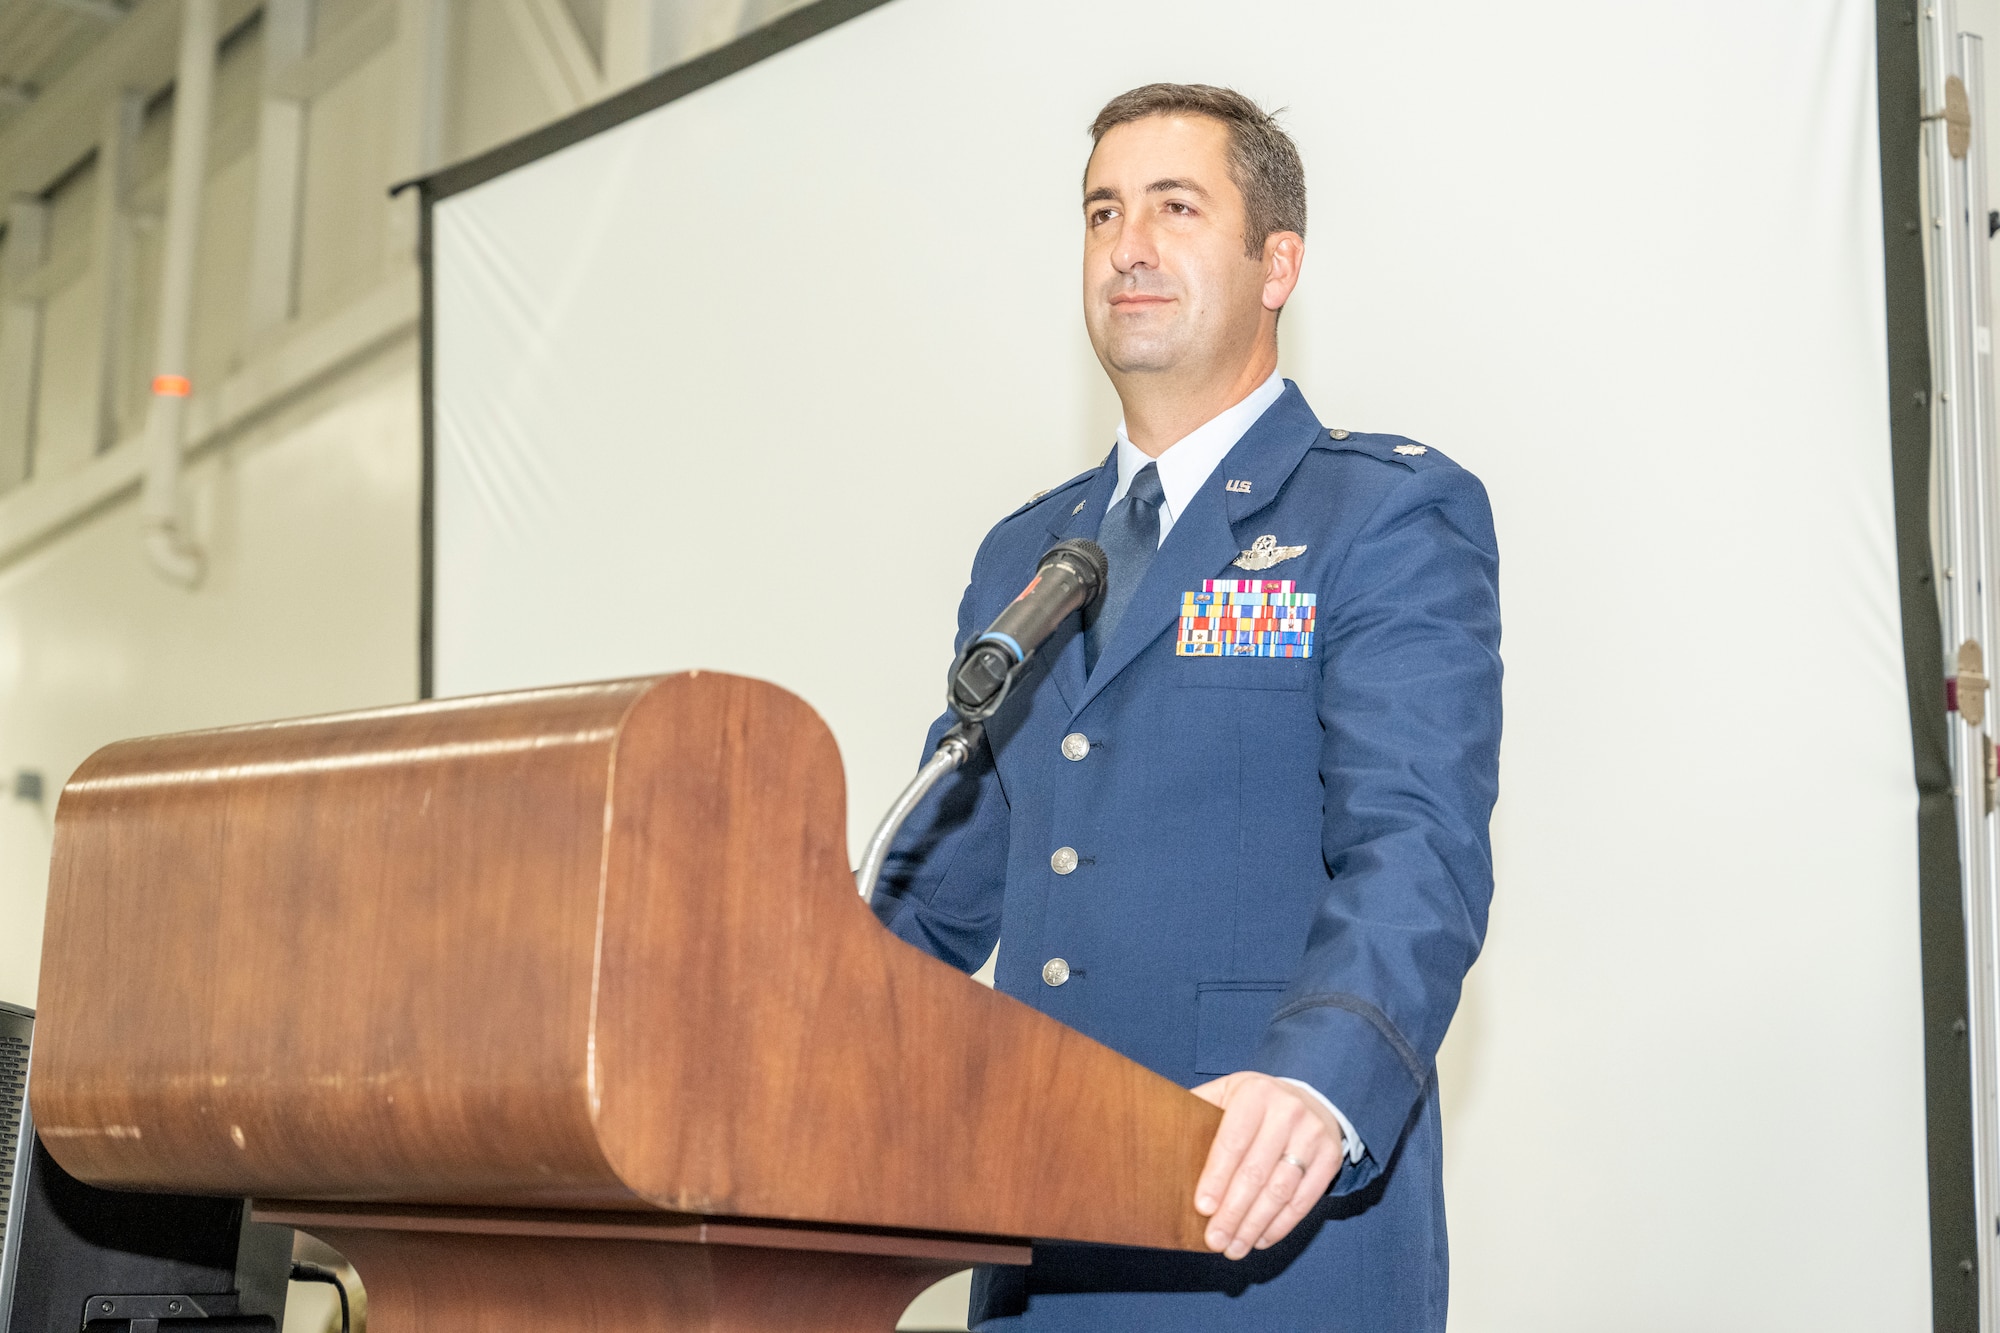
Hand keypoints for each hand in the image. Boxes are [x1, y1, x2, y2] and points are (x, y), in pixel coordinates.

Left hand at [1190, 1071, 1342, 1258]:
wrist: (1310, 1097)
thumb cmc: (1255, 1103)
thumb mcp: (1227, 1093)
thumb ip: (1199, 1109)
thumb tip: (1155, 1131)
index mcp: (1255, 1094)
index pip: (1232, 1143)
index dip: (1216, 1178)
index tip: (1202, 1208)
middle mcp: (1288, 1111)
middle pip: (1256, 1173)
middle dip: (1233, 1212)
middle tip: (1215, 1241)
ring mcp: (1313, 1135)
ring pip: (1280, 1191)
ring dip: (1255, 1225)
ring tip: (1234, 1248)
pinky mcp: (1330, 1158)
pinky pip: (1304, 1200)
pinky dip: (1281, 1225)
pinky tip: (1261, 1239)